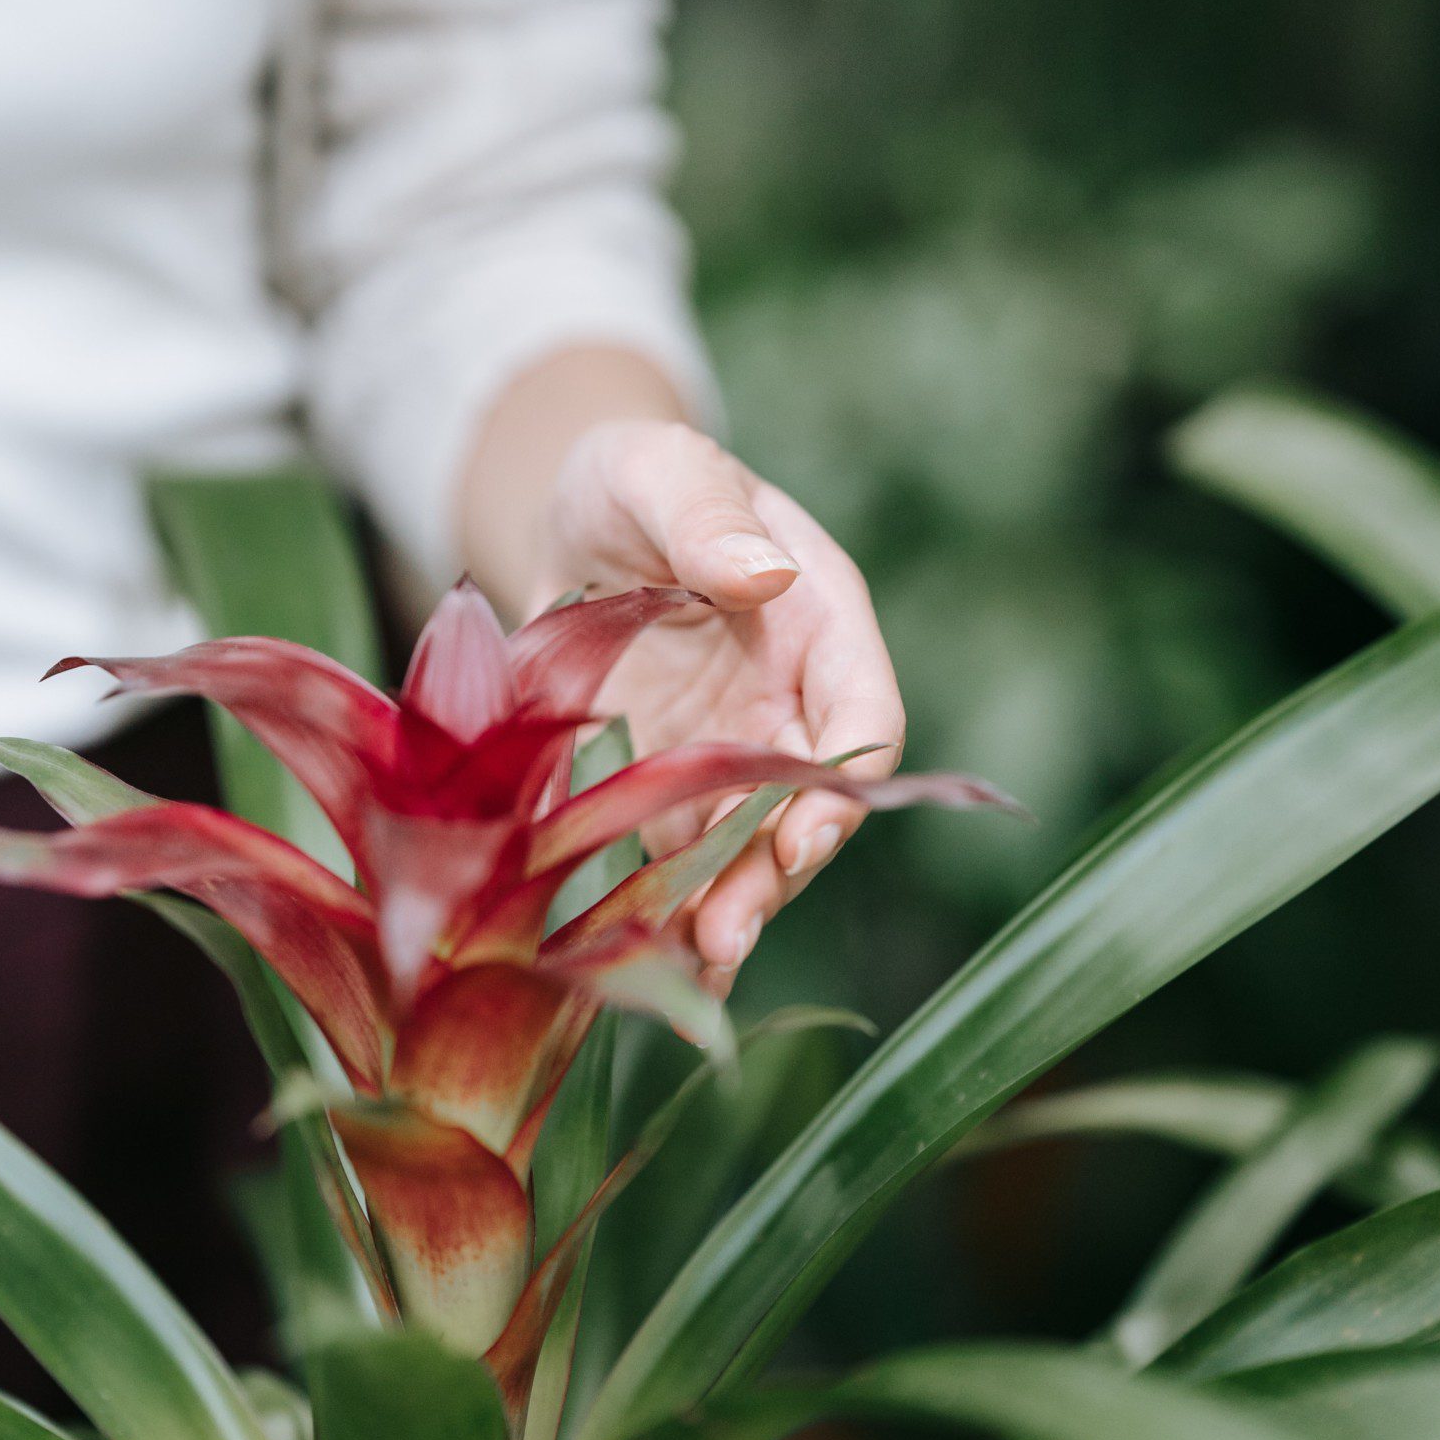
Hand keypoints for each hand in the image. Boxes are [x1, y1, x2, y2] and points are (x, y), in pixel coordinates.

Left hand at [536, 418, 904, 977]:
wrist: (576, 521)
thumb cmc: (635, 479)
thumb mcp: (662, 470)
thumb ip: (708, 516)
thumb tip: (763, 575)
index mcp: (820, 625)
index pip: (863, 716)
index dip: (843, 787)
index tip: (803, 838)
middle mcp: (788, 705)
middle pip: (806, 809)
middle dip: (772, 877)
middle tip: (726, 934)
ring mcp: (729, 757)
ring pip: (746, 852)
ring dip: (723, 912)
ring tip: (688, 970)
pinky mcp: (667, 790)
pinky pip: (676, 862)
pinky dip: (663, 914)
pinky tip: (640, 968)